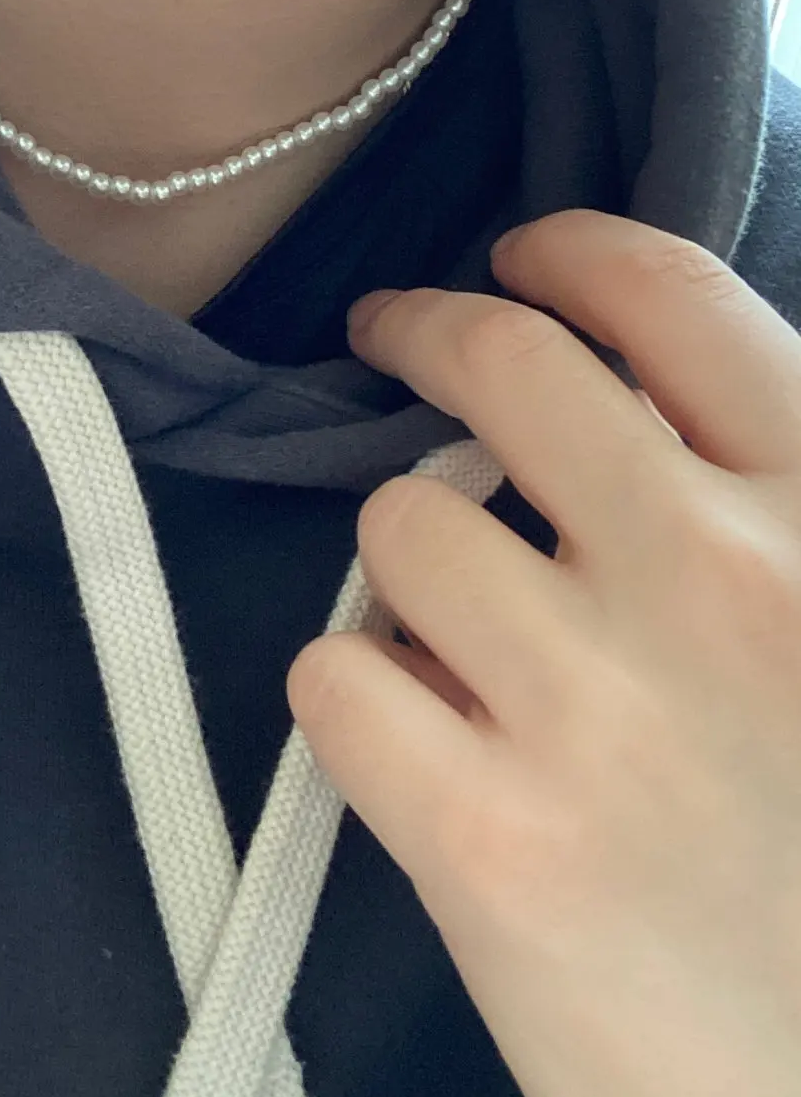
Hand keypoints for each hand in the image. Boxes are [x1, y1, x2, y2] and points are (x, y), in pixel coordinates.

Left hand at [285, 208, 800, 1096]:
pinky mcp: (491, 842)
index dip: (569, 253)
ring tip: (453, 632)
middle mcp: (716, 581)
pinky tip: (417, 739)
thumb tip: (617, 406)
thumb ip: (763, 510)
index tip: (517, 257)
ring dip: (406, 566)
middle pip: (500, 364)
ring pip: (399, 523)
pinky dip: (359, 698)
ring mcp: (596, 709)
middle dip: (425, 330)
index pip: (670, 297)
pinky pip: (338, 677)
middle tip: (393, 338)